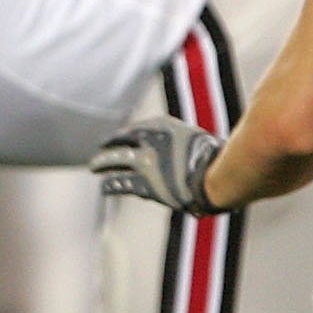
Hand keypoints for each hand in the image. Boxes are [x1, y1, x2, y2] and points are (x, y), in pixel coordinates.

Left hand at [90, 116, 226, 215]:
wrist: (218, 177)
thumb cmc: (217, 159)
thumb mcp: (198, 141)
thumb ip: (180, 144)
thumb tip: (175, 155)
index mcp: (164, 126)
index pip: (136, 129)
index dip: (125, 135)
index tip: (118, 139)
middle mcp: (151, 140)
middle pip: (122, 142)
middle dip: (109, 146)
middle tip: (100, 149)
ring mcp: (147, 162)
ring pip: (116, 160)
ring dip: (103, 164)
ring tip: (93, 167)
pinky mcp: (146, 184)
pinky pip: (121, 183)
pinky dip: (111, 184)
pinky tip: (103, 187)